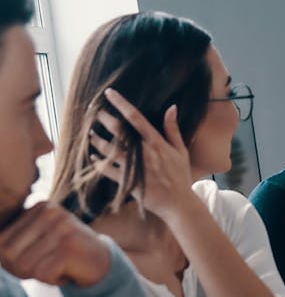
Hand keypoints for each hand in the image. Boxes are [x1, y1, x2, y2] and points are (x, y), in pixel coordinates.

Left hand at [0, 201, 110, 285]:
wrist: (104, 263)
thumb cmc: (65, 254)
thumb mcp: (40, 238)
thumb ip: (15, 241)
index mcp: (40, 206)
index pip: (0, 241)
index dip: (9, 262)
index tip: (33, 263)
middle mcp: (51, 213)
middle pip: (9, 254)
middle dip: (21, 270)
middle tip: (43, 270)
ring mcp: (62, 229)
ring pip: (25, 266)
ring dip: (39, 276)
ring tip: (57, 268)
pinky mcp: (70, 248)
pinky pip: (44, 274)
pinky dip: (54, 281)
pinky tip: (68, 272)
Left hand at [89, 88, 194, 220]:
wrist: (178, 203)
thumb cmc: (180, 176)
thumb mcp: (181, 151)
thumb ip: (173, 129)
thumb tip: (171, 107)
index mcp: (156, 143)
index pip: (135, 117)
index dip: (121, 103)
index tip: (109, 93)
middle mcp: (143, 153)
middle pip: (117, 130)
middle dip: (103, 118)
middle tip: (95, 112)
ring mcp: (134, 167)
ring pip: (108, 149)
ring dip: (97, 140)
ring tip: (92, 135)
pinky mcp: (127, 181)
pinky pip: (106, 169)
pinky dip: (98, 163)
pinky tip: (94, 158)